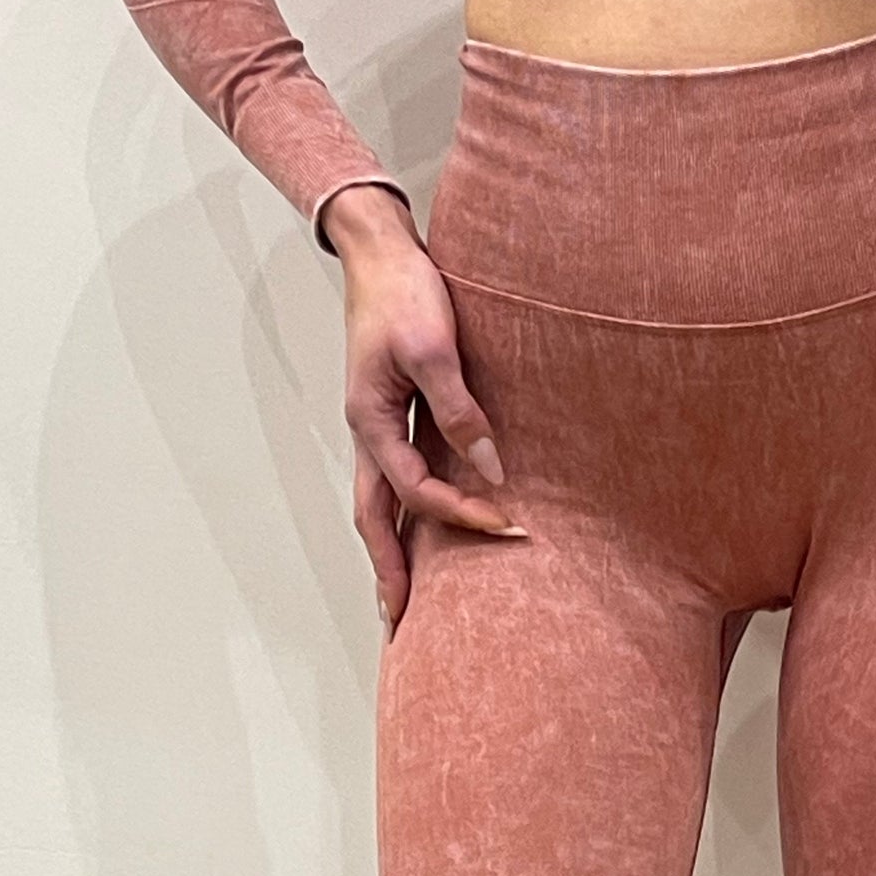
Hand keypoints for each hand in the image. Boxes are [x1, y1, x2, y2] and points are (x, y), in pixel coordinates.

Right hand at [320, 185, 524, 634]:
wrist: (380, 251)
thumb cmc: (404, 292)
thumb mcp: (435, 349)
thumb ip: (461, 410)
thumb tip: (491, 469)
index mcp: (372, 422)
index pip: (416, 491)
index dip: (461, 513)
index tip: (507, 526)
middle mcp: (367, 434)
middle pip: (372, 520)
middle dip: (388, 573)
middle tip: (400, 623)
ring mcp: (375, 428)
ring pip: (377, 506)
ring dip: (389, 552)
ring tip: (402, 598)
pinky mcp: (389, 417)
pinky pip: (392, 482)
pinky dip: (400, 518)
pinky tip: (418, 534)